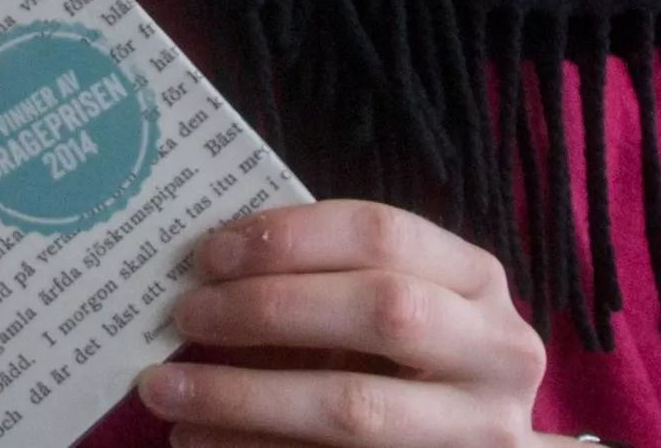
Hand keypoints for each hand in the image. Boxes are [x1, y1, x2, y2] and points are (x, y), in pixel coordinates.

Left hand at [139, 200, 551, 446]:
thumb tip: (209, 267)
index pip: (383, 234)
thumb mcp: (395, 302)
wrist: (473, 444)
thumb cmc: (415, 358)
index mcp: (478, 279)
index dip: (291, 239)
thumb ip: (326, 280)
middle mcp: (496, 353)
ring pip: (353, 409)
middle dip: (270, 309)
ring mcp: (475, 431)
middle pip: (381, 313)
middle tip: (185, 314)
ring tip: (163, 387)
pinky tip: (195, 437)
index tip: (209, 253)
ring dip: (243, 396)